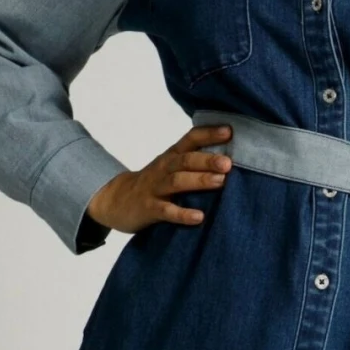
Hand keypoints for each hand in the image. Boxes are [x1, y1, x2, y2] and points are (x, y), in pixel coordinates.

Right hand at [86, 123, 233, 231]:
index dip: (208, 134)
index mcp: (172, 156)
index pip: (190, 139)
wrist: (117, 200)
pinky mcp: (149, 208)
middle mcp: (164, 168)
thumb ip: (194, 160)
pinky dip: (182, 214)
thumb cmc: (154, 182)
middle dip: (207, 160)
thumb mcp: (170, 166)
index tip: (229, 131)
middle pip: (185, 160)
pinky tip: (199, 217)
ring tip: (220, 182)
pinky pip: (167, 211)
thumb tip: (232, 157)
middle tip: (228, 163)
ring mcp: (155, 188)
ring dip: (199, 181)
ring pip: (177, 181)